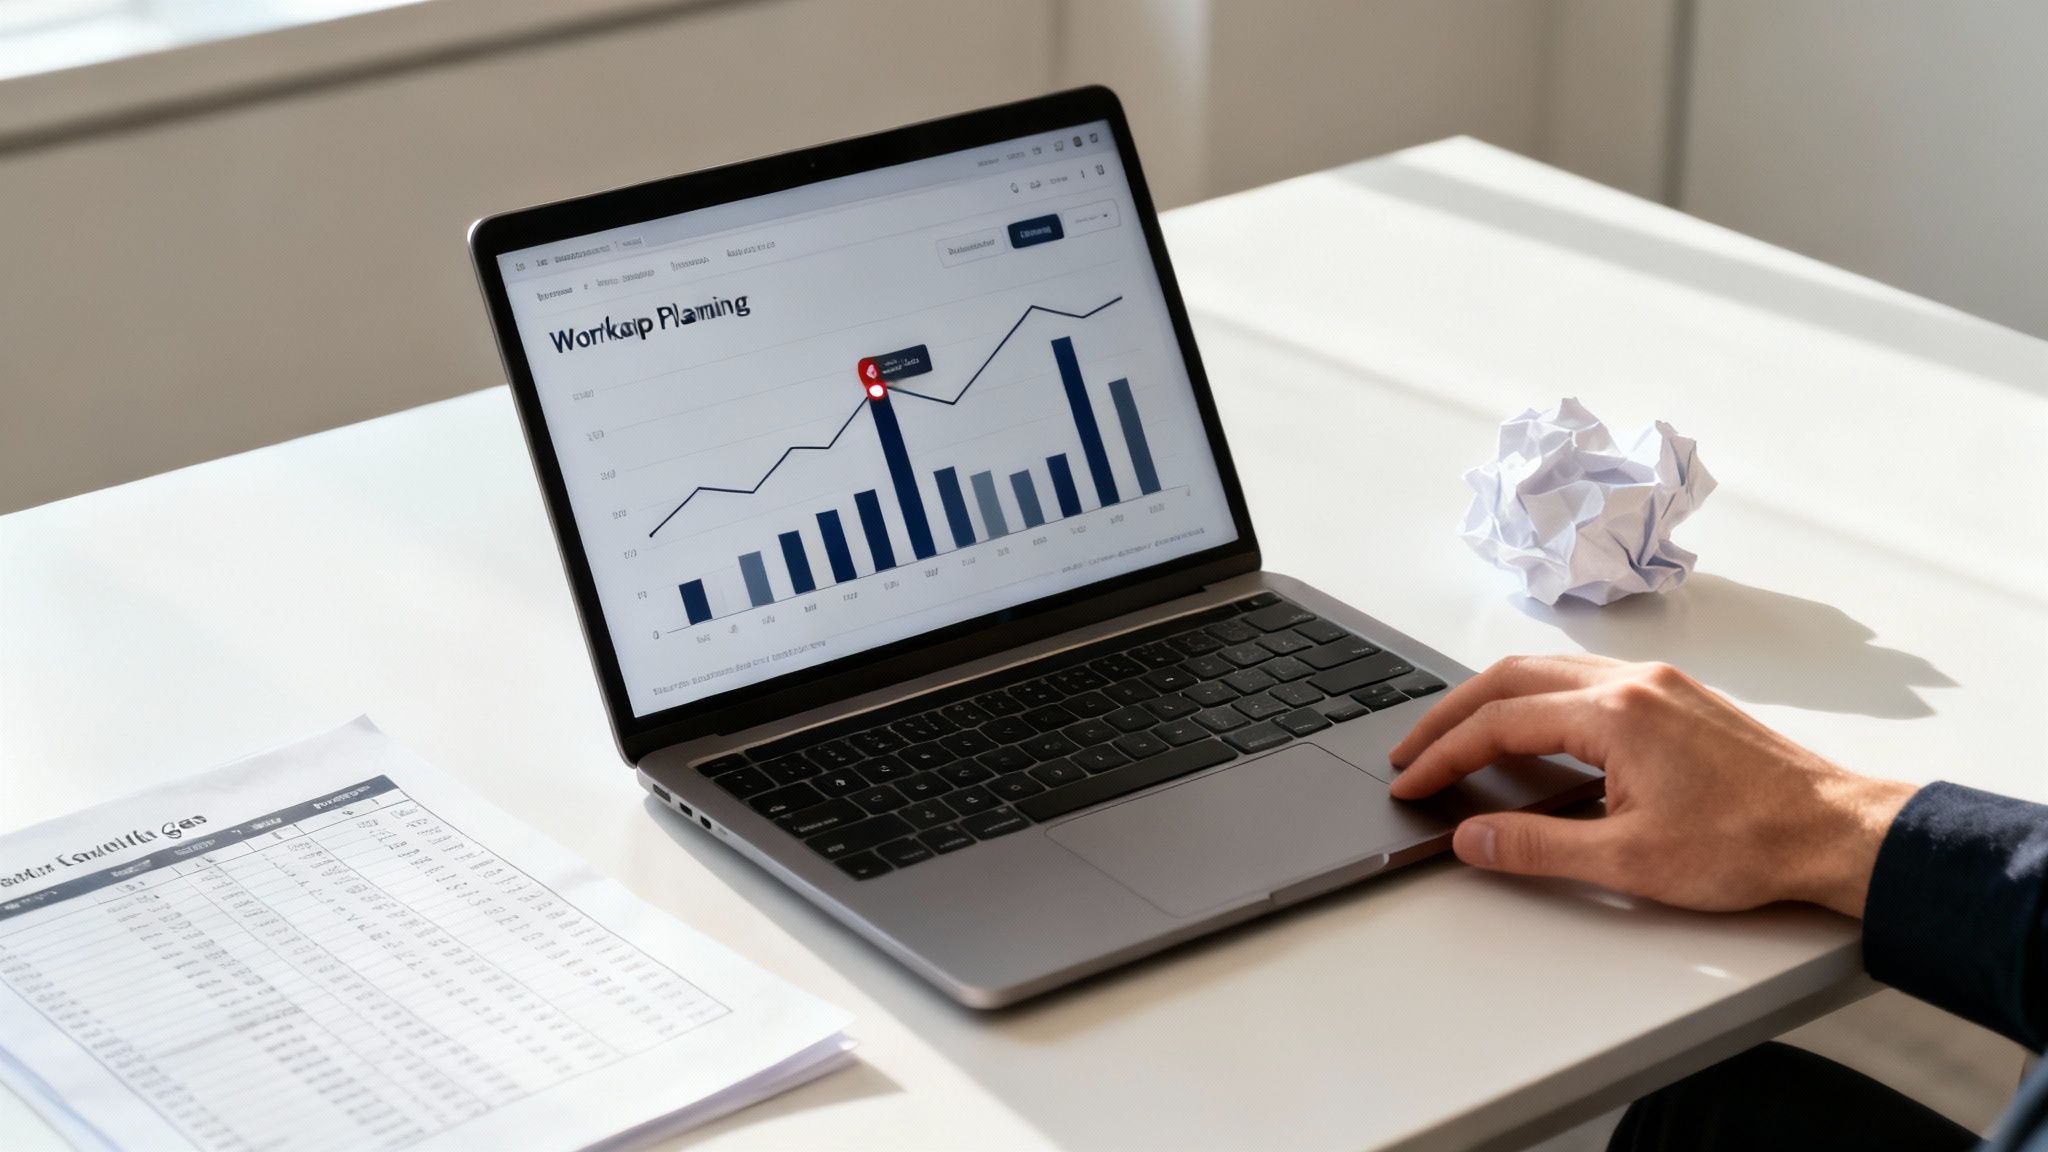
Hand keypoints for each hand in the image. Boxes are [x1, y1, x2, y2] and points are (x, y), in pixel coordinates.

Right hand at [1387, 655, 1917, 917]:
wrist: (1836, 832)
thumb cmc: (1750, 844)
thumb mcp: (1630, 861)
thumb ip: (1537, 847)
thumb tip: (1471, 836)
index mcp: (1615, 713)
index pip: (1500, 724)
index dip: (1444, 754)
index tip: (1412, 780)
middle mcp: (1632, 682)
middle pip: (1511, 678)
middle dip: (1450, 715)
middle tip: (1412, 751)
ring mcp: (1656, 684)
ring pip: (1546, 671)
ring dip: (1491, 701)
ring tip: (1455, 739)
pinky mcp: (1675, 696)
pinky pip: (1582, 678)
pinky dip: (1534, 699)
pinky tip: (1527, 730)